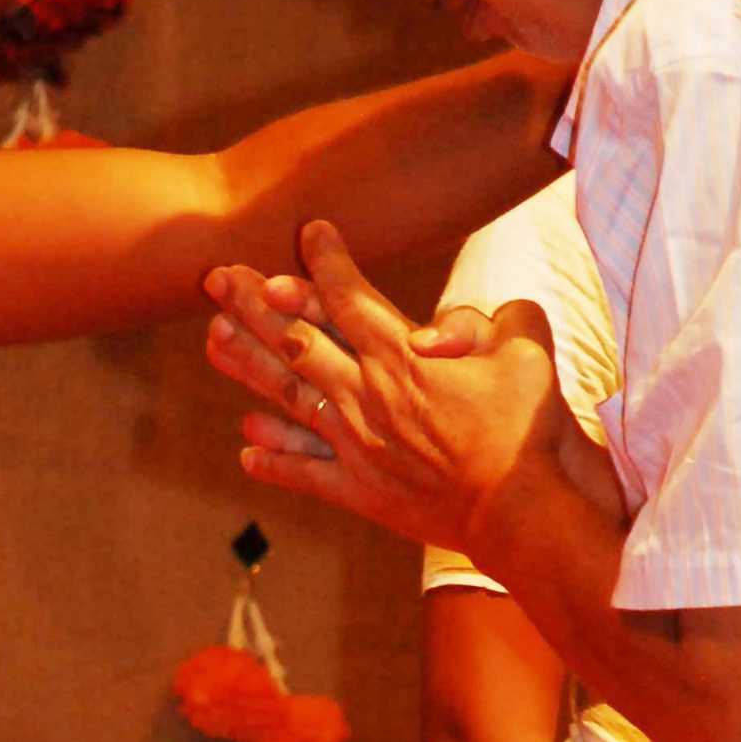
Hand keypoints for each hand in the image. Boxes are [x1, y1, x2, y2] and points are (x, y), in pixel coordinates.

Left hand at [204, 216, 566, 551]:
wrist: (518, 509)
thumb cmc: (528, 429)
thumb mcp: (529, 353)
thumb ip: (503, 318)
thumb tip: (476, 314)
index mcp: (404, 356)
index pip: (350, 297)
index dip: (325, 261)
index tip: (306, 232)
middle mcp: (368, 394)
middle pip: (297, 340)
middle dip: (254, 304)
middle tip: (218, 278)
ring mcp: (357, 444)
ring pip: (288, 397)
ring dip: (247, 366)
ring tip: (212, 341)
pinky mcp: (360, 491)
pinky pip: (304, 473)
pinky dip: (274, 459)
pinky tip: (246, 446)